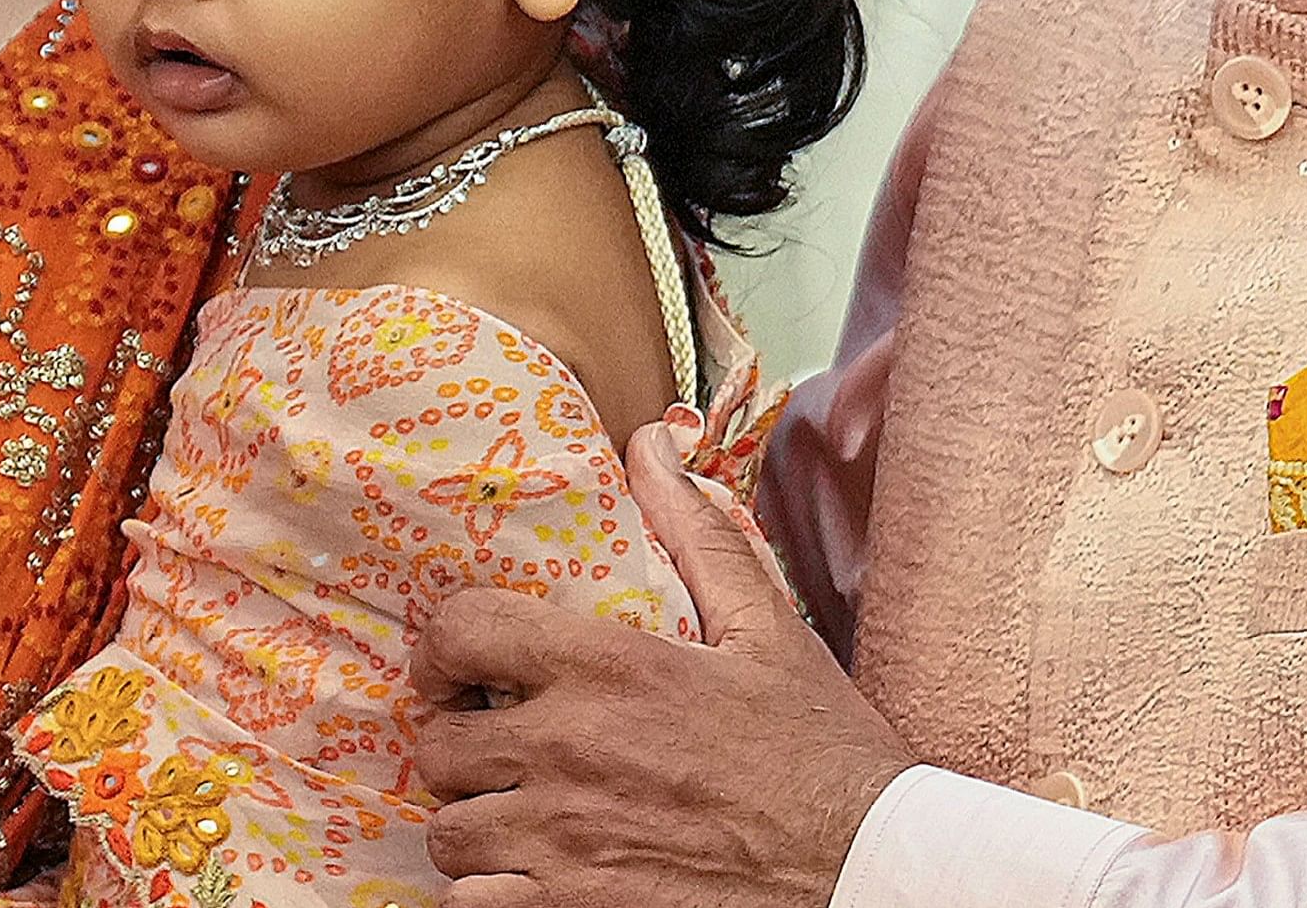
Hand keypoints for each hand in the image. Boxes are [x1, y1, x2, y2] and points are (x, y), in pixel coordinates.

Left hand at [410, 421, 914, 907]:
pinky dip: (486, 894)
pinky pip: (471, 904)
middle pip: (439, 744)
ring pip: (448, 831)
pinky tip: (528, 878)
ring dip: (474, 823)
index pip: (460, 631)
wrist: (867, 872)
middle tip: (499, 751)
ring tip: (517, 818)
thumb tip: (652, 444)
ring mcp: (565, 841)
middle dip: (463, 744)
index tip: (460, 669)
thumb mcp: (768, 629)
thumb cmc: (821, 753)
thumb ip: (698, 531)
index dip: (443, 649)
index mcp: (606, 669)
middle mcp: (567, 751)